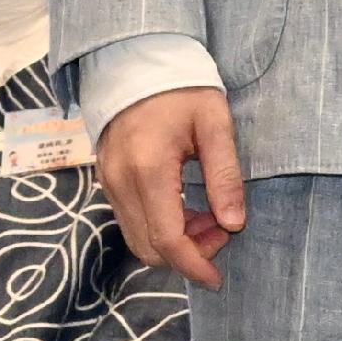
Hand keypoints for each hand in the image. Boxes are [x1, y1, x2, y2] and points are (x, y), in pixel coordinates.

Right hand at [95, 86, 245, 290]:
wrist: (138, 62)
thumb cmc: (184, 89)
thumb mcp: (215, 125)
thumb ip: (225, 175)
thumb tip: (234, 223)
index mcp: (148, 169)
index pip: (167, 239)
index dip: (193, 265)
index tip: (217, 278)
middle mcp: (121, 182)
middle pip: (149, 247)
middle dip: (189, 253)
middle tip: (223, 228)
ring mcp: (109, 182)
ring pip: (137, 237)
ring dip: (174, 241)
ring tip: (209, 215)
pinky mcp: (107, 179)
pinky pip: (131, 220)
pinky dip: (160, 226)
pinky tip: (187, 207)